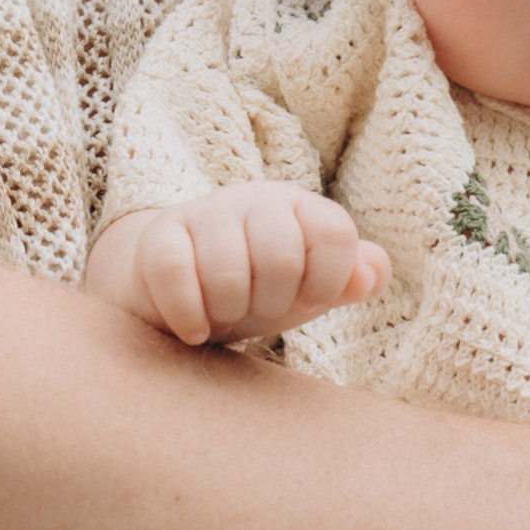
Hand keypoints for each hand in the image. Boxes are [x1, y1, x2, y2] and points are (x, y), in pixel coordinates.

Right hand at [87, 183, 387, 346]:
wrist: (180, 292)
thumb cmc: (259, 291)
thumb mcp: (313, 288)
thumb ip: (355, 279)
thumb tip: (371, 275)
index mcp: (299, 208)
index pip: (335, 234)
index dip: (327, 281)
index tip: (309, 298)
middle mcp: (252, 201)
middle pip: (281, 256)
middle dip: (274, 301)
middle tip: (259, 308)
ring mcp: (202, 214)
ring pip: (226, 272)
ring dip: (229, 311)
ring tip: (225, 312)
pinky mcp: (158, 239)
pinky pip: (176, 276)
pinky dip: (189, 316)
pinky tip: (195, 328)